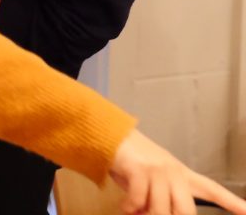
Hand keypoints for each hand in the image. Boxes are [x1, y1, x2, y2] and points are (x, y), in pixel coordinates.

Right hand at [110, 129, 245, 214]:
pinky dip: (130, 208)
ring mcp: (158, 170)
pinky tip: (124, 206)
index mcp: (182, 174)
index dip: (232, 203)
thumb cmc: (131, 161)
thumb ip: (156, 199)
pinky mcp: (140, 170)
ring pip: (160, 210)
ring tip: (132, 211)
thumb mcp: (149, 181)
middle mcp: (174, 172)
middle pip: (185, 211)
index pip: (212, 190)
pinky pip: (139, 200)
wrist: (111, 136)